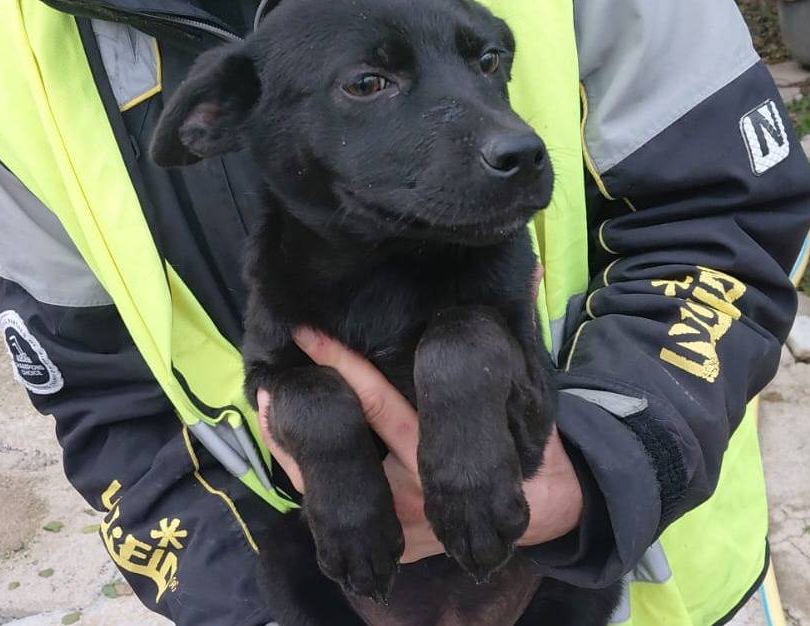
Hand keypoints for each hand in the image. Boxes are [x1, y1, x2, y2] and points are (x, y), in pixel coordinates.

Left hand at [257, 326, 582, 562]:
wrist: (542, 507)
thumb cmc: (522, 440)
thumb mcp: (523, 390)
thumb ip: (511, 336)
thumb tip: (531, 268)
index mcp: (440, 450)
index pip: (377, 404)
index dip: (340, 366)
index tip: (308, 333)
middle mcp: (414, 488)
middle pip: (346, 443)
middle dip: (310, 405)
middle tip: (272, 374)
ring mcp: (398, 522)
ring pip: (332, 485)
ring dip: (295, 445)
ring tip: (268, 402)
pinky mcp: (391, 541)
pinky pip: (340, 514)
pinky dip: (312, 480)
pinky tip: (289, 448)